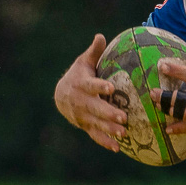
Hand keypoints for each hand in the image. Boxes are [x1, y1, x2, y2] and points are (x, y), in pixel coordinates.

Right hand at [54, 34, 128, 152]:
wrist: (61, 96)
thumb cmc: (79, 75)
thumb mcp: (84, 63)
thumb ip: (94, 52)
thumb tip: (101, 36)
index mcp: (81, 84)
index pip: (91, 85)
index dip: (100, 86)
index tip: (111, 87)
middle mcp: (81, 102)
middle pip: (95, 108)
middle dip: (108, 113)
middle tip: (123, 117)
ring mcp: (82, 116)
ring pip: (96, 124)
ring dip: (109, 129)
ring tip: (124, 133)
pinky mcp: (85, 126)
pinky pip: (95, 135)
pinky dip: (105, 142)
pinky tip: (118, 148)